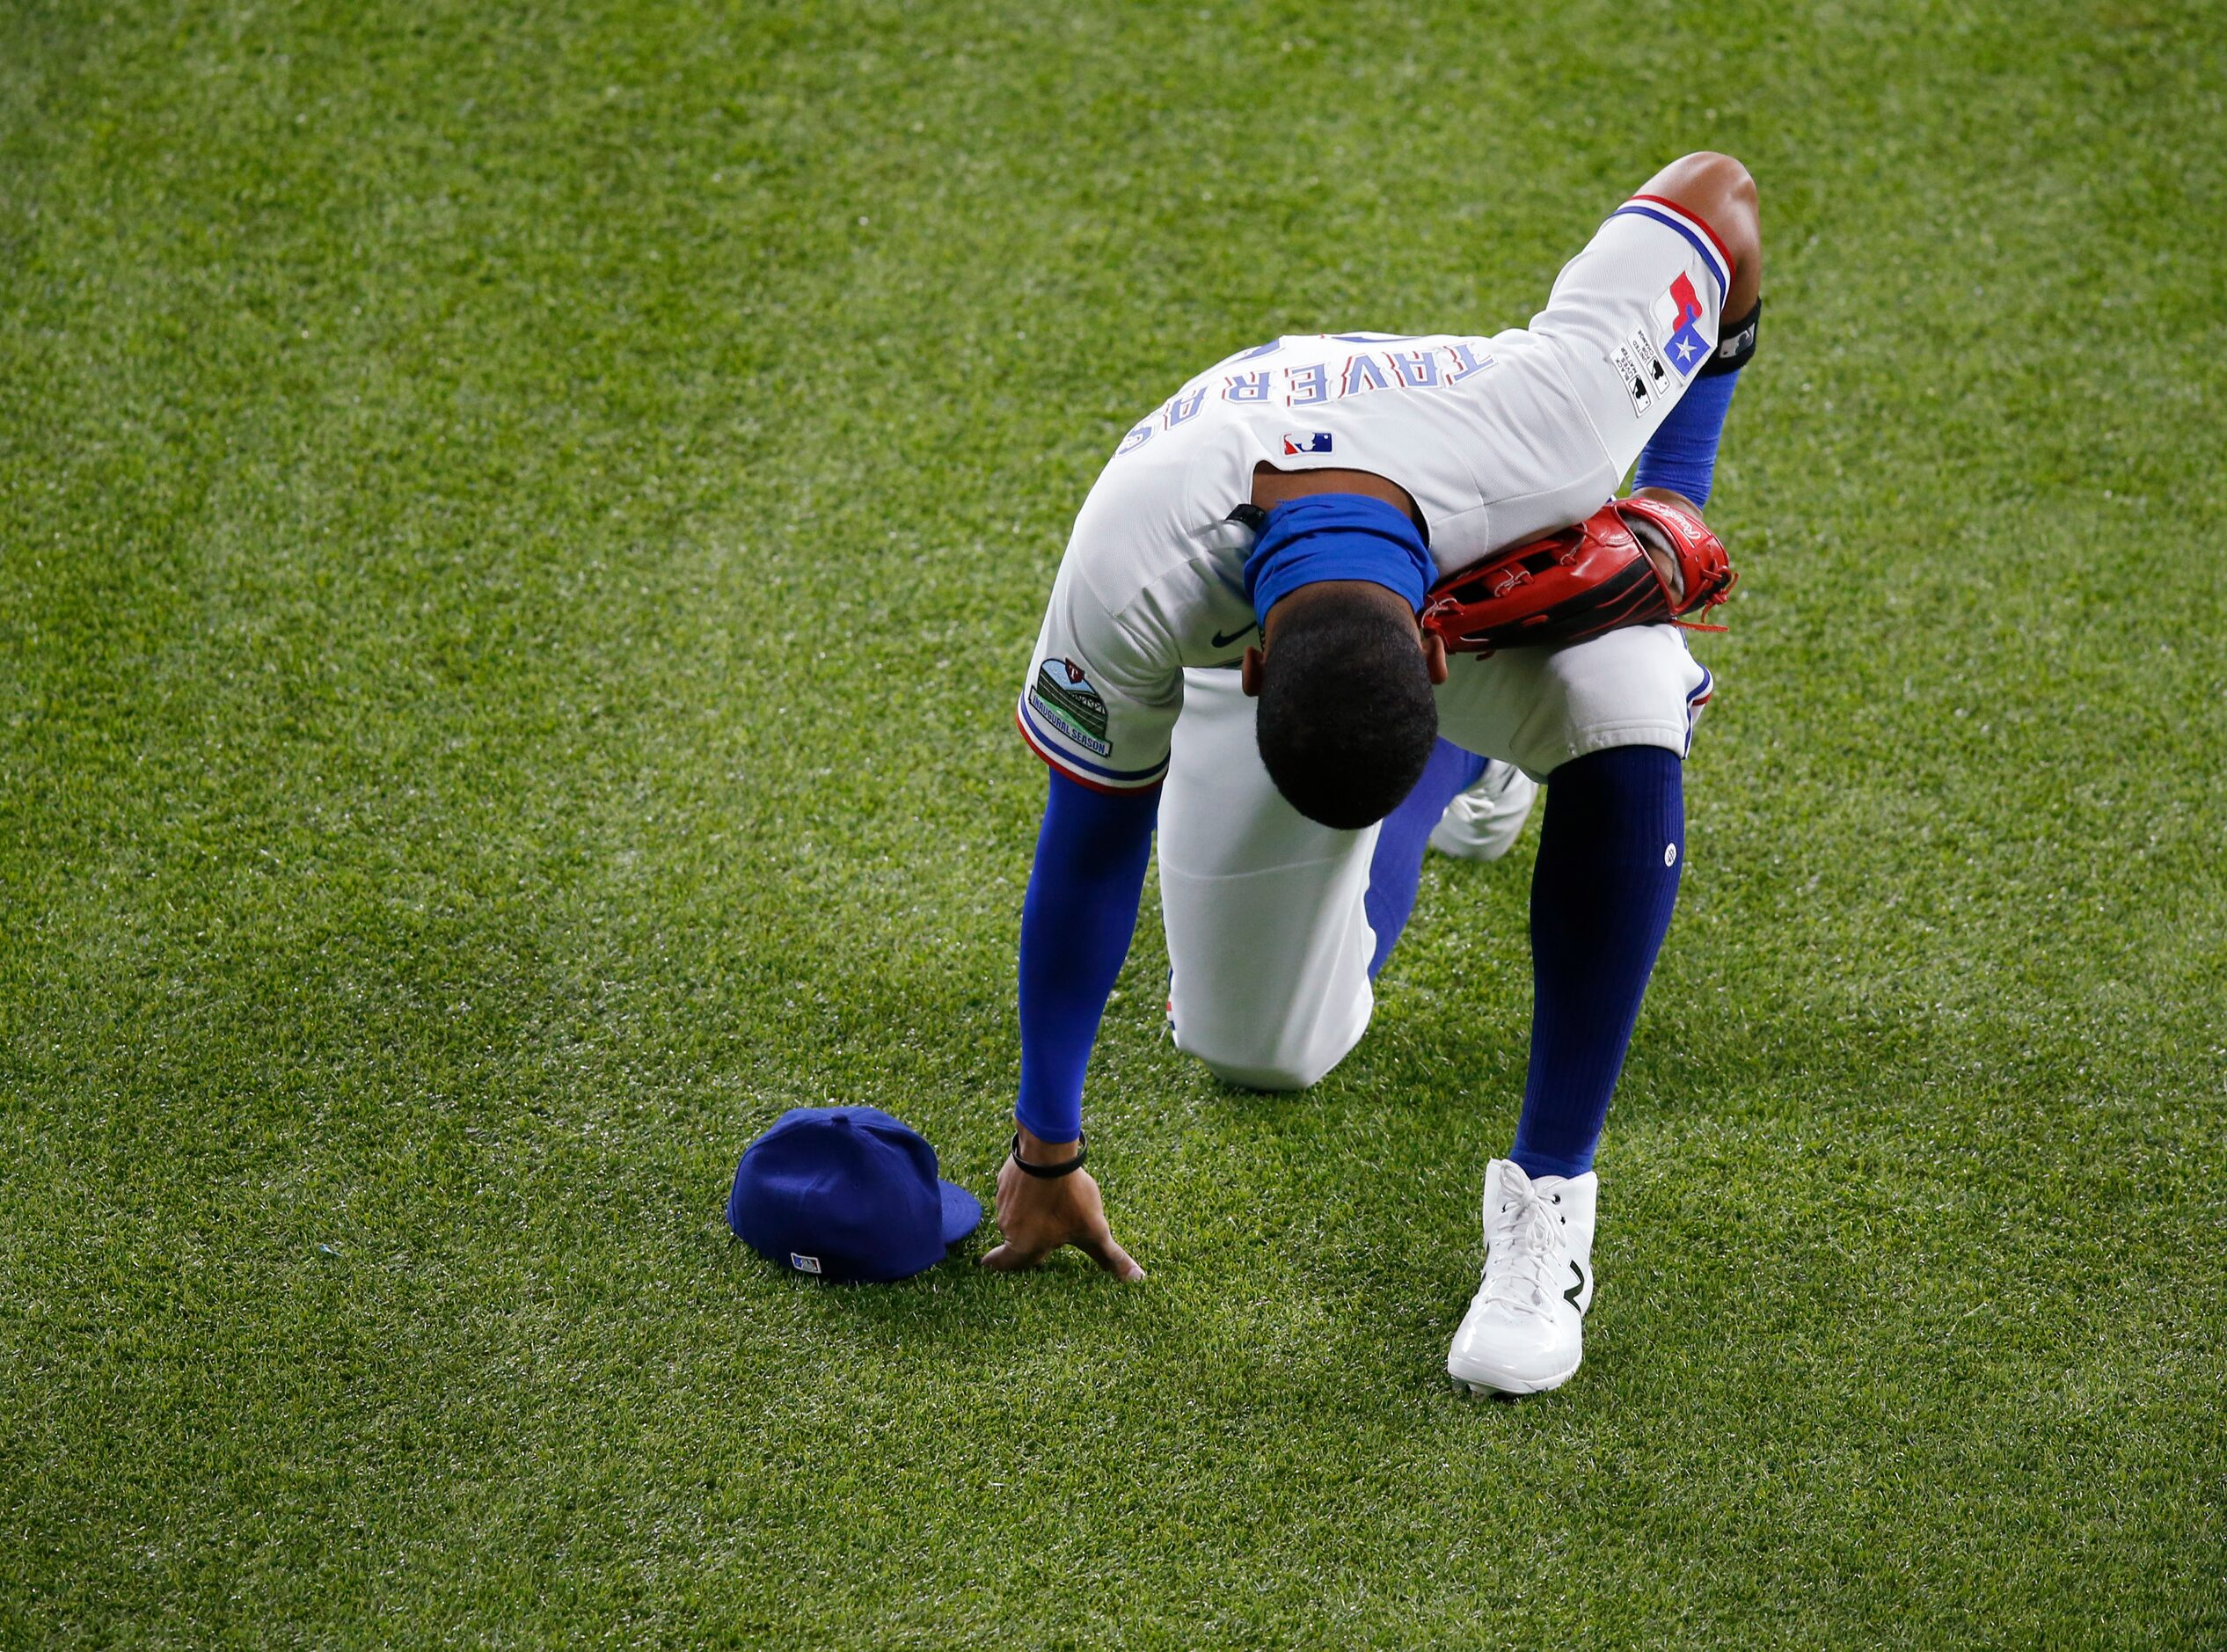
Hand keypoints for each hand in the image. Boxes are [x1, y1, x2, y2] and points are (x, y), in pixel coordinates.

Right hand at [979, 1127, 1143, 1280]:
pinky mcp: (1004, 1179)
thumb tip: (1136, 1279)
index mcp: (1024, 1245)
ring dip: (1028, 1213)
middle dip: (1029, 1237)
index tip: (990, 1265)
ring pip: (1015, 1213)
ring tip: (1052, 1205)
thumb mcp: (1094, 1229)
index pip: (1005, 1264)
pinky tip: (1043, 1185)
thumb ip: (1111, 1257)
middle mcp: (1007, 1226)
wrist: (1050, 1152)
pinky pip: (1013, 1192)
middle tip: (1044, 1234)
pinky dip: (1026, 1192)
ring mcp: (1003, 1201)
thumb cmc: (1069, 1195)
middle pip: (1016, 1238)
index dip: (1001, 1265)